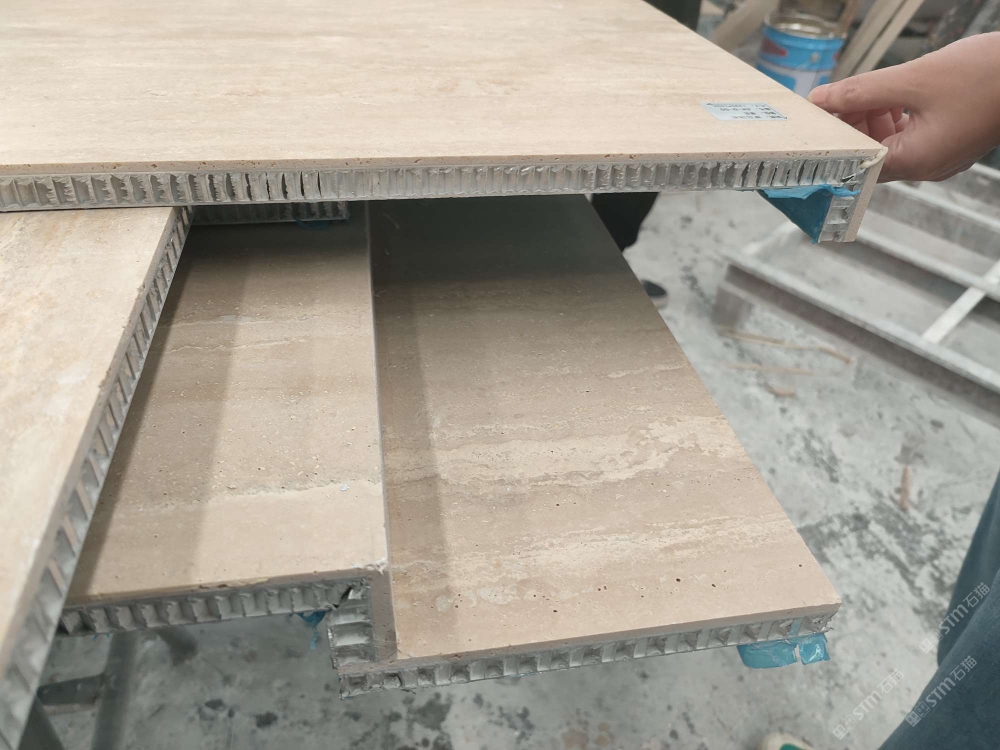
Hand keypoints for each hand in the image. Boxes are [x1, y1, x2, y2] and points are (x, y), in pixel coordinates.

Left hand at [808, 33, 999, 181]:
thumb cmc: (984, 76)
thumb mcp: (912, 79)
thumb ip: (861, 91)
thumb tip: (820, 99)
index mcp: (914, 162)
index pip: (856, 162)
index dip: (832, 140)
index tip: (815, 121)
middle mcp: (925, 167)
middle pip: (870, 154)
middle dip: (850, 128)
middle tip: (833, 100)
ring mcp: (939, 156)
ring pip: (889, 143)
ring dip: (870, 120)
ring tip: (861, 93)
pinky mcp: (948, 141)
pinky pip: (910, 136)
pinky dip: (893, 117)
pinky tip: (887, 96)